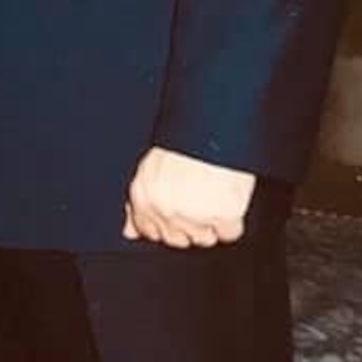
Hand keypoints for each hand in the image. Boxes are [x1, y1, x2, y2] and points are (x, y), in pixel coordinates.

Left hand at [123, 145, 253, 248]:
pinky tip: (227, 196)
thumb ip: (140, 201)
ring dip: (211, 222)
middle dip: (189, 224)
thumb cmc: (187, 138)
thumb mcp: (152, 165)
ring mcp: (193, 216)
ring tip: (213, 192)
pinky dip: (232, 220)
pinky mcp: (222, 216)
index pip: (148, 230)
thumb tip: (130, 231)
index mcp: (143, 194)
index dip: (165, 222)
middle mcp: (164, 209)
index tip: (178, 209)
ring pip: (204, 239)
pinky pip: (228, 234)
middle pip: (177, 239)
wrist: (217, 122)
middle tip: (199, 196)